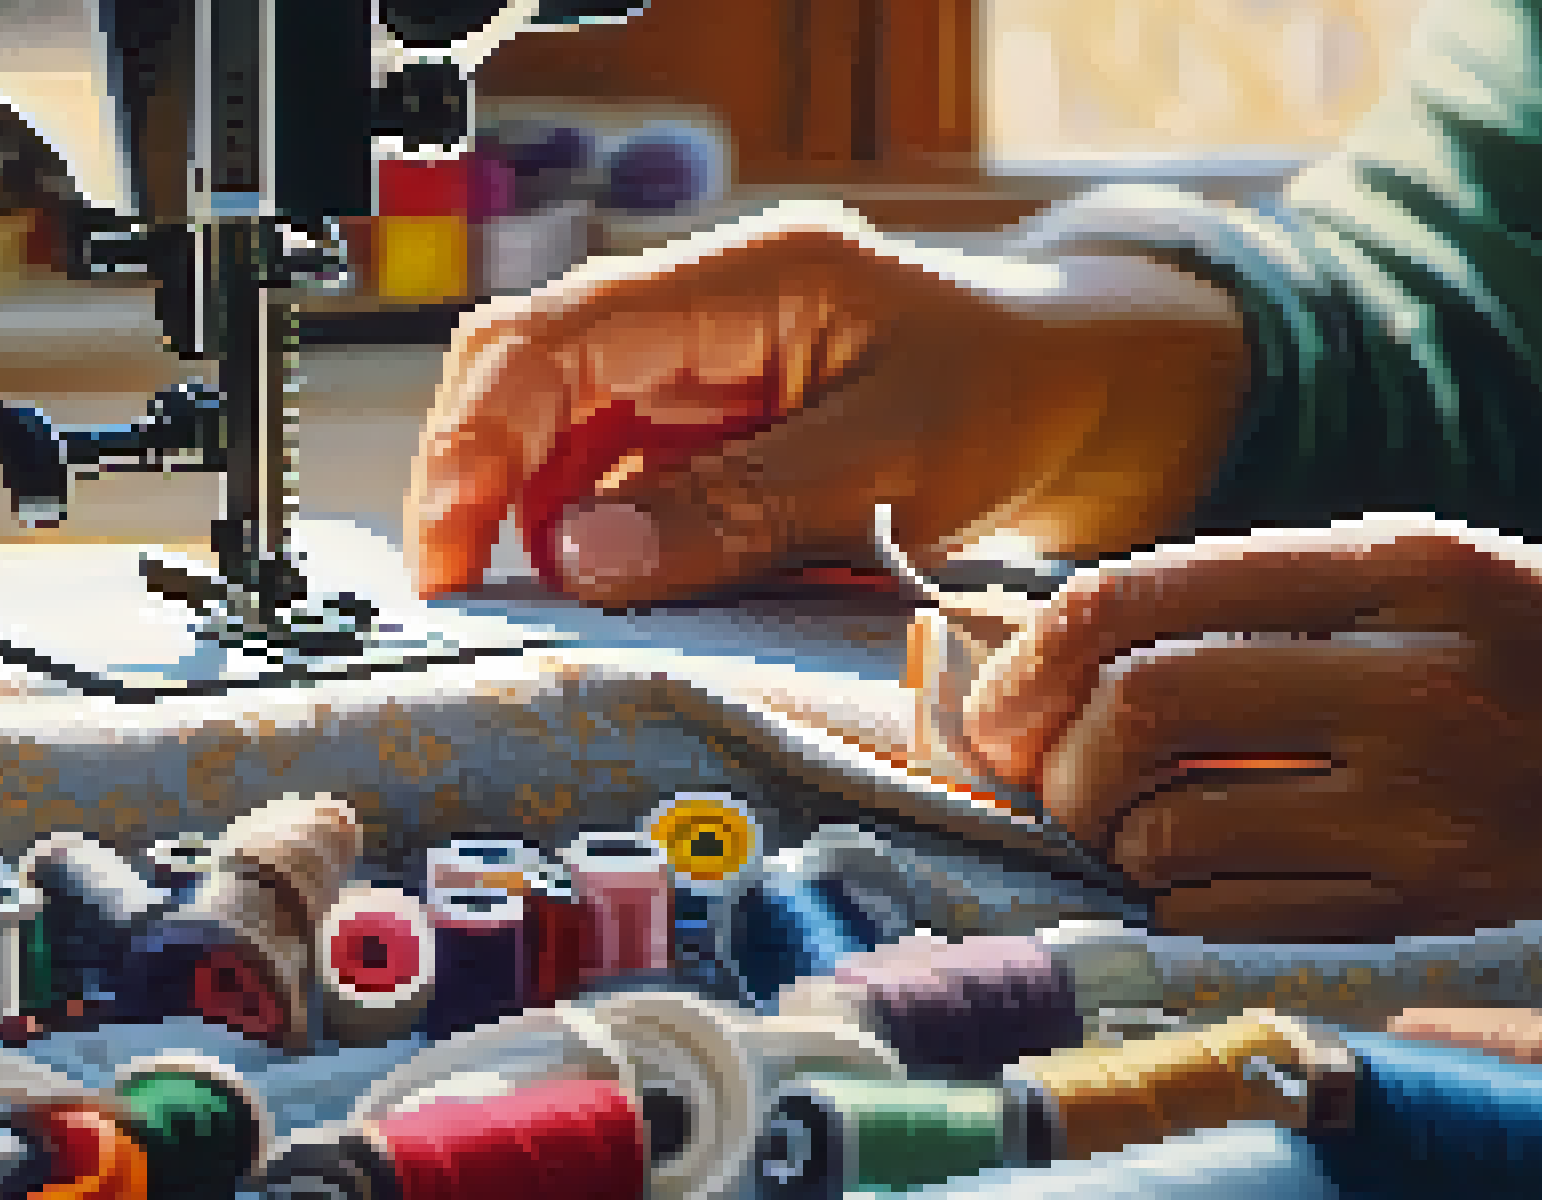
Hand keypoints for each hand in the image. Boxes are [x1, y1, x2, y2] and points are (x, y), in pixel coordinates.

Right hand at [405, 202, 1250, 607]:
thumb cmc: (1013, 399)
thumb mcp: (892, 467)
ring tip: (524, 613)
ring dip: (527, 516)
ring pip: (561, 429)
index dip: (483, 437)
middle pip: (531, 370)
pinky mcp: (713, 429)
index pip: (563, 335)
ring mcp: (704, 368)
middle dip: (476, 475)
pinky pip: (616, 476)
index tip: (454, 547)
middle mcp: (707, 311)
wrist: (1087, 397)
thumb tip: (580, 559)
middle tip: (458, 593)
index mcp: (751, 279)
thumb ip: (738, 510)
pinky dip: (588, 538)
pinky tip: (588, 599)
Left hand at [958, 516, 1541, 992]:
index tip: (997, 701)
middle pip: (1144, 708)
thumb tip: (1083, 632)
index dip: (1035, 652)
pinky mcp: (1447, 924)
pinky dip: (1180, 908)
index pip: (1151, 592)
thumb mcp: (1460, 574)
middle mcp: (1419, 681)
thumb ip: (1287, 594)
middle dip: (1055, 755)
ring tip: (1142, 831)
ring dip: (1117, 840)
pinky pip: (1237, 924)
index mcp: (1412, 564)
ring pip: (1173, 833)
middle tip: (1052, 778)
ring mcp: (1436, 813)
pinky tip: (1204, 886)